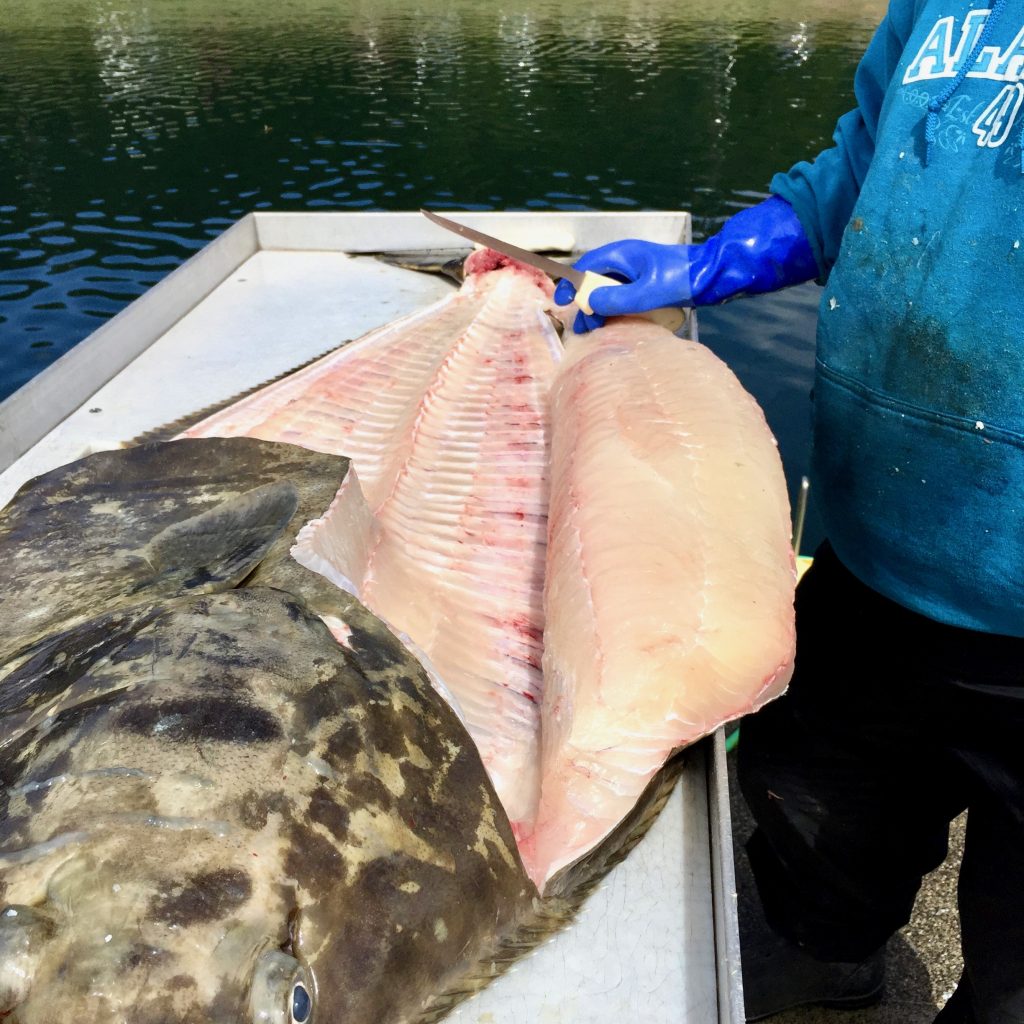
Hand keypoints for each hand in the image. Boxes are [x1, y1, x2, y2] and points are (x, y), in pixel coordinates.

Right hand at [554, 196, 817, 332]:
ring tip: (597, 329)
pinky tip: (614, 324)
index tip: (563, 304)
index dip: (571, 286)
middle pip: (593, 281)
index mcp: (621, 255)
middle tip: (585, 327)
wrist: (712, 276)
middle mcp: (624, 260)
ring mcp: (634, 272)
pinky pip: (620, 296)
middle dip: (585, 303)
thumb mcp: (648, 293)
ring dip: (598, 309)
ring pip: (606, 290)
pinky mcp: (644, 283)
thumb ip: (618, 300)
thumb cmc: (682, 279)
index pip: (585, 267)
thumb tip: (590, 303)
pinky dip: (613, 309)